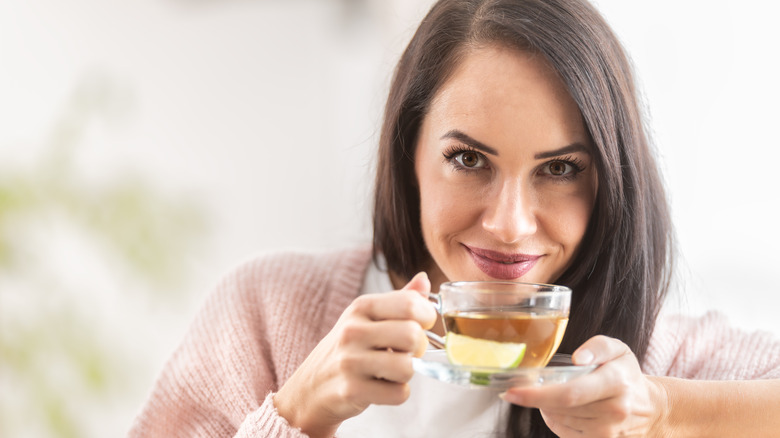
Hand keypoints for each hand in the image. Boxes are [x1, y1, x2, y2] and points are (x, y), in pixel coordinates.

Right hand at [273, 272, 436, 437]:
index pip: (411, 304)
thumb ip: (399, 300)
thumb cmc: (348, 349)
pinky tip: (382, 387)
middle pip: (412, 336)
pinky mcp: (351, 390)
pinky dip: (397, 393)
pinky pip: (399, 393)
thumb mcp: (367, 317)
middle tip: (406, 352)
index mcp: (362, 307)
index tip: (422, 325)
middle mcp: (353, 330)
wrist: (312, 386)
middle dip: (418, 348)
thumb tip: (424, 279)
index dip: (427, 317)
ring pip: (408, 367)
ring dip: (407, 373)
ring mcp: (350, 361)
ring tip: (390, 371)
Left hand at [501, 335, 667, 436]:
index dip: (536, 395)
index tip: (511, 392)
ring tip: (551, 393)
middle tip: (520, 388)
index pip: (569, 394)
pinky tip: (559, 407)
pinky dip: (555, 419)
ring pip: (559, 420)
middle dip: (535, 398)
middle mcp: (613, 411)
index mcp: (615, 383)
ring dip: (546, 406)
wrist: (651, 409)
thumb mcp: (618, 350)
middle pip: (560, 408)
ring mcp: (607, 433)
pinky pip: (565, 432)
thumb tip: (577, 358)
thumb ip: (597, 346)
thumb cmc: (626, 374)